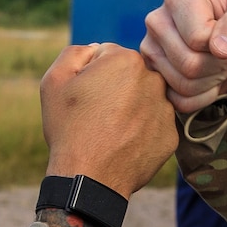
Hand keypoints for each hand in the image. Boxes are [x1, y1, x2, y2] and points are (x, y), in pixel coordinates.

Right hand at [40, 43, 177, 195]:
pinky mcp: (171, 136)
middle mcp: (154, 80)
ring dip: (130, 109)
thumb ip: (76, 52)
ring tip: (109, 130)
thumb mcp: (55, 79)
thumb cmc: (69, 128)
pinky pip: (154, 125)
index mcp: (126, 59)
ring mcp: (166, 109)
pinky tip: (123, 144)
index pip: (108, 55)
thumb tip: (96, 49)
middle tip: (96, 114)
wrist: (88, 178)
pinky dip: (141, 132)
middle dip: (114, 89)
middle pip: (130, 76)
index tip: (85, 95)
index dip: (91, 75)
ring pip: (144, 100)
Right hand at [139, 0, 226, 111]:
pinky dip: (203, 97)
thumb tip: (219, 49)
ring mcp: (150, 50)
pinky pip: (179, 102)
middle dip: (221, 66)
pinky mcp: (153, 76)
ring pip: (183, 85)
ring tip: (222, 63)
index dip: (225, 46)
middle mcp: (157, 21)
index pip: (198, 39)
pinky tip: (210, 80)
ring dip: (214, 81)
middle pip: (189, 64)